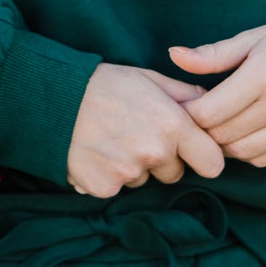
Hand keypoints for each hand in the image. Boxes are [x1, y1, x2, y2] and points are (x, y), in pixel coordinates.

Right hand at [66, 64, 226, 197]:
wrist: (53, 99)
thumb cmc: (105, 84)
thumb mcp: (150, 78)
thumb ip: (186, 95)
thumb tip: (210, 103)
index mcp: (173, 125)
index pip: (212, 163)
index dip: (203, 157)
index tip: (192, 150)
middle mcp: (154, 153)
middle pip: (175, 174)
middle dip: (162, 161)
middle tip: (137, 135)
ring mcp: (128, 173)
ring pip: (144, 180)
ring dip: (134, 167)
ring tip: (112, 140)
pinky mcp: (104, 188)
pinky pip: (117, 188)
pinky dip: (108, 176)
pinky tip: (97, 153)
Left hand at [166, 6, 265, 165]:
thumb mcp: (257, 35)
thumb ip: (214, 54)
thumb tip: (173, 56)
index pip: (208, 112)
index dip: (190, 111)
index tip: (186, 102)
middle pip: (222, 135)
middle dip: (203, 128)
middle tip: (199, 114)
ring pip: (242, 153)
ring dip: (225, 143)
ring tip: (222, 122)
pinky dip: (249, 150)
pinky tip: (246, 130)